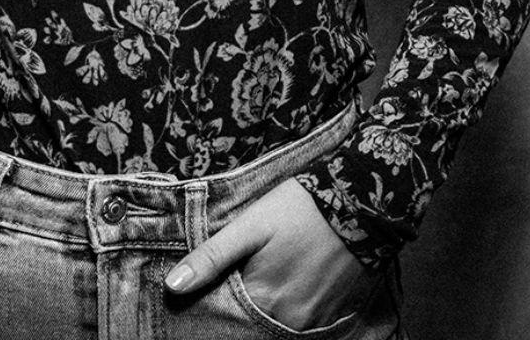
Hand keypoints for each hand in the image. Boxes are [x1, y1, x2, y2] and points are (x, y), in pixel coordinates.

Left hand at [164, 179, 371, 329]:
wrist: (357, 202)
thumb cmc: (299, 208)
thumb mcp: (250, 225)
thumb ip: (211, 258)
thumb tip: (171, 288)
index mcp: (263, 299)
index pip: (226, 320)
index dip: (214, 307)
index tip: (206, 296)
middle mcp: (288, 320)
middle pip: (252, 326)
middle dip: (239, 312)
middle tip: (239, 283)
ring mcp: (313, 321)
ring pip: (276, 327)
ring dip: (263, 312)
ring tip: (264, 279)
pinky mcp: (333, 315)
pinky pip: (302, 326)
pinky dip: (288, 312)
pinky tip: (286, 286)